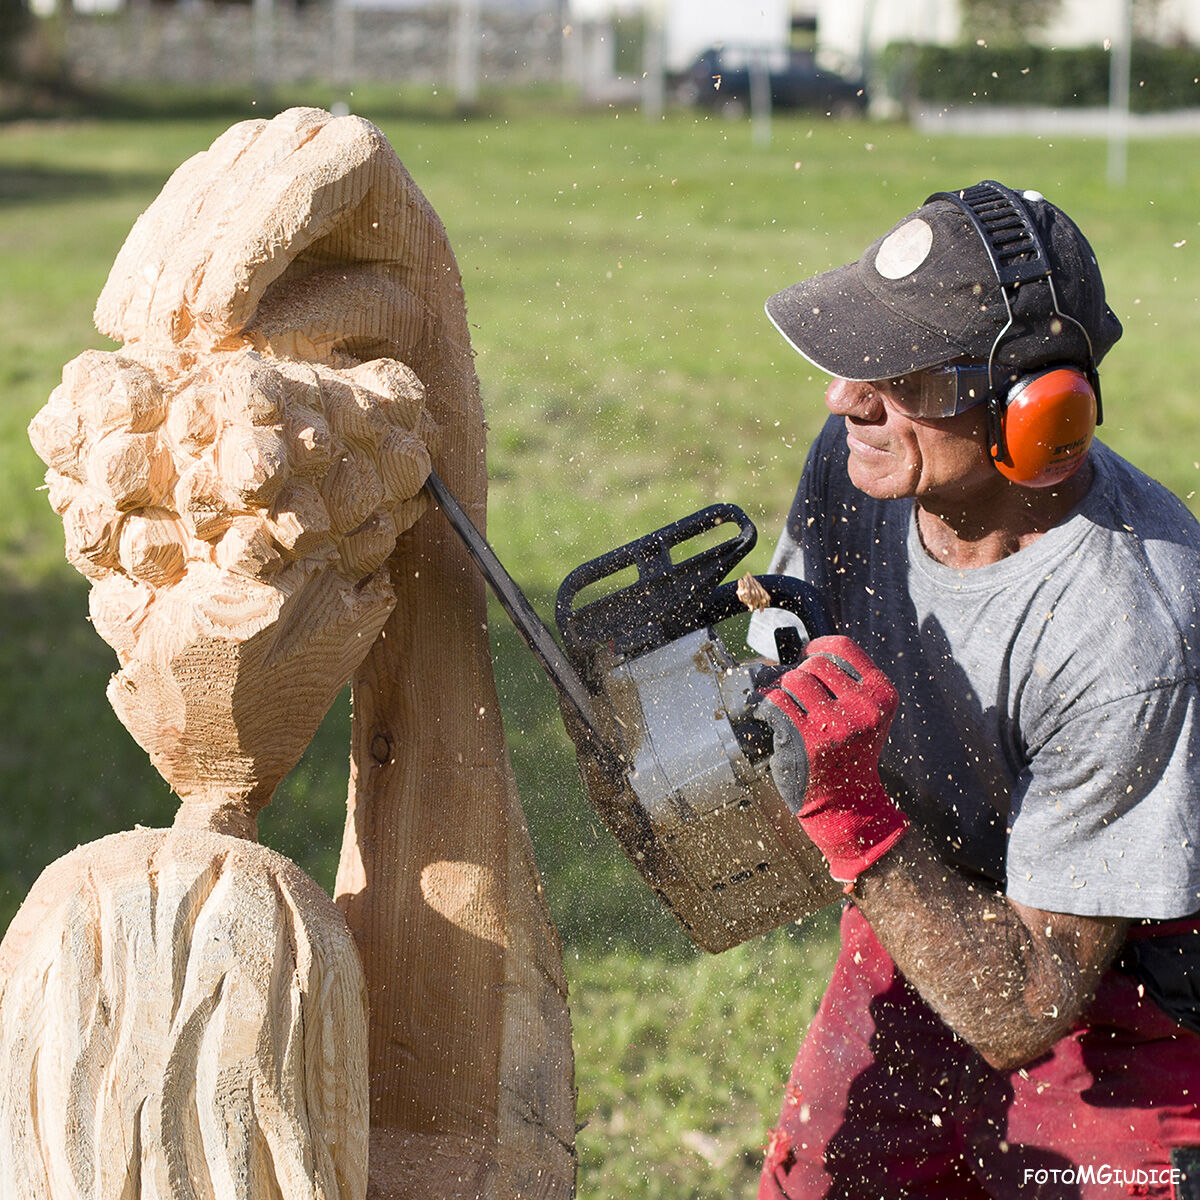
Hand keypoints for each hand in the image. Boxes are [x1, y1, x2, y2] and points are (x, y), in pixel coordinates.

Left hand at [756, 635, 908, 884]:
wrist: (846, 804)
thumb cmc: (848, 754)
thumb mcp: (864, 715)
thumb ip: (844, 683)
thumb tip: (799, 652)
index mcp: (882, 695)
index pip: (844, 647)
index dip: (817, 647)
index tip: (805, 655)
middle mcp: (863, 707)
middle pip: (815, 663)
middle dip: (799, 674)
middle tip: (794, 693)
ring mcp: (835, 723)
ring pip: (794, 680)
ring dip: (782, 689)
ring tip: (783, 704)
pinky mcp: (806, 738)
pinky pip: (776, 702)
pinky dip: (764, 704)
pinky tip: (766, 714)